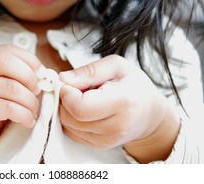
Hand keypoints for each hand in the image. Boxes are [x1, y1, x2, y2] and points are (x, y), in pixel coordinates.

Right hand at [0, 45, 42, 162]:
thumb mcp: (2, 88)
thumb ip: (17, 77)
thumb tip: (44, 75)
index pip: (7, 51)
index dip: (30, 61)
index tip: (41, 75)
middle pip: (6, 63)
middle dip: (29, 78)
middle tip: (37, 92)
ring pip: (11, 88)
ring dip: (30, 101)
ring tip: (33, 111)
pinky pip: (7, 107)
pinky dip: (24, 115)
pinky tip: (27, 121)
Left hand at [58, 55, 179, 162]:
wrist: (150, 114)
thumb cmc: (134, 86)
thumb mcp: (117, 66)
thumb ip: (89, 70)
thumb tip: (63, 78)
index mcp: (123, 102)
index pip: (80, 107)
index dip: (67, 93)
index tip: (70, 83)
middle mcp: (116, 126)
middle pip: (71, 118)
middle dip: (64, 100)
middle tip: (75, 88)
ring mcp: (108, 140)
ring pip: (68, 127)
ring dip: (66, 110)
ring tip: (82, 98)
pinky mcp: (100, 146)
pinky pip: (72, 133)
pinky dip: (71, 120)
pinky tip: (83, 109)